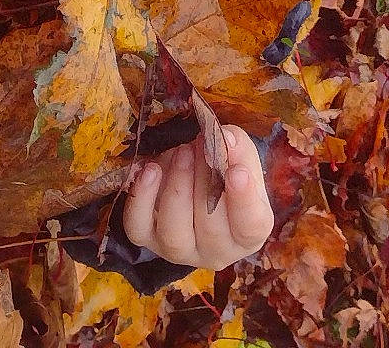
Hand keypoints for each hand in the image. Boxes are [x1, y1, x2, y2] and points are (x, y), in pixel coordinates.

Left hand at [122, 127, 274, 270]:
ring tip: (182, 153)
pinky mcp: (149, 240)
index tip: (237, 171)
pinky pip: (138, 228)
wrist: (199, 185)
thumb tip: (225, 138)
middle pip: (210, 228)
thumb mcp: (242, 160)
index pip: (250, 226)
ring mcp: (180, 250)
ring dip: (177, 188)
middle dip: (205, 180)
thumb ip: (238, 148)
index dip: (243, 201)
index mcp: (248, 234)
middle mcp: (217, 251)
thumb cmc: (228, 176)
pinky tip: (150, 170)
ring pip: (173, 233)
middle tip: (203, 145)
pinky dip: (142, 198)